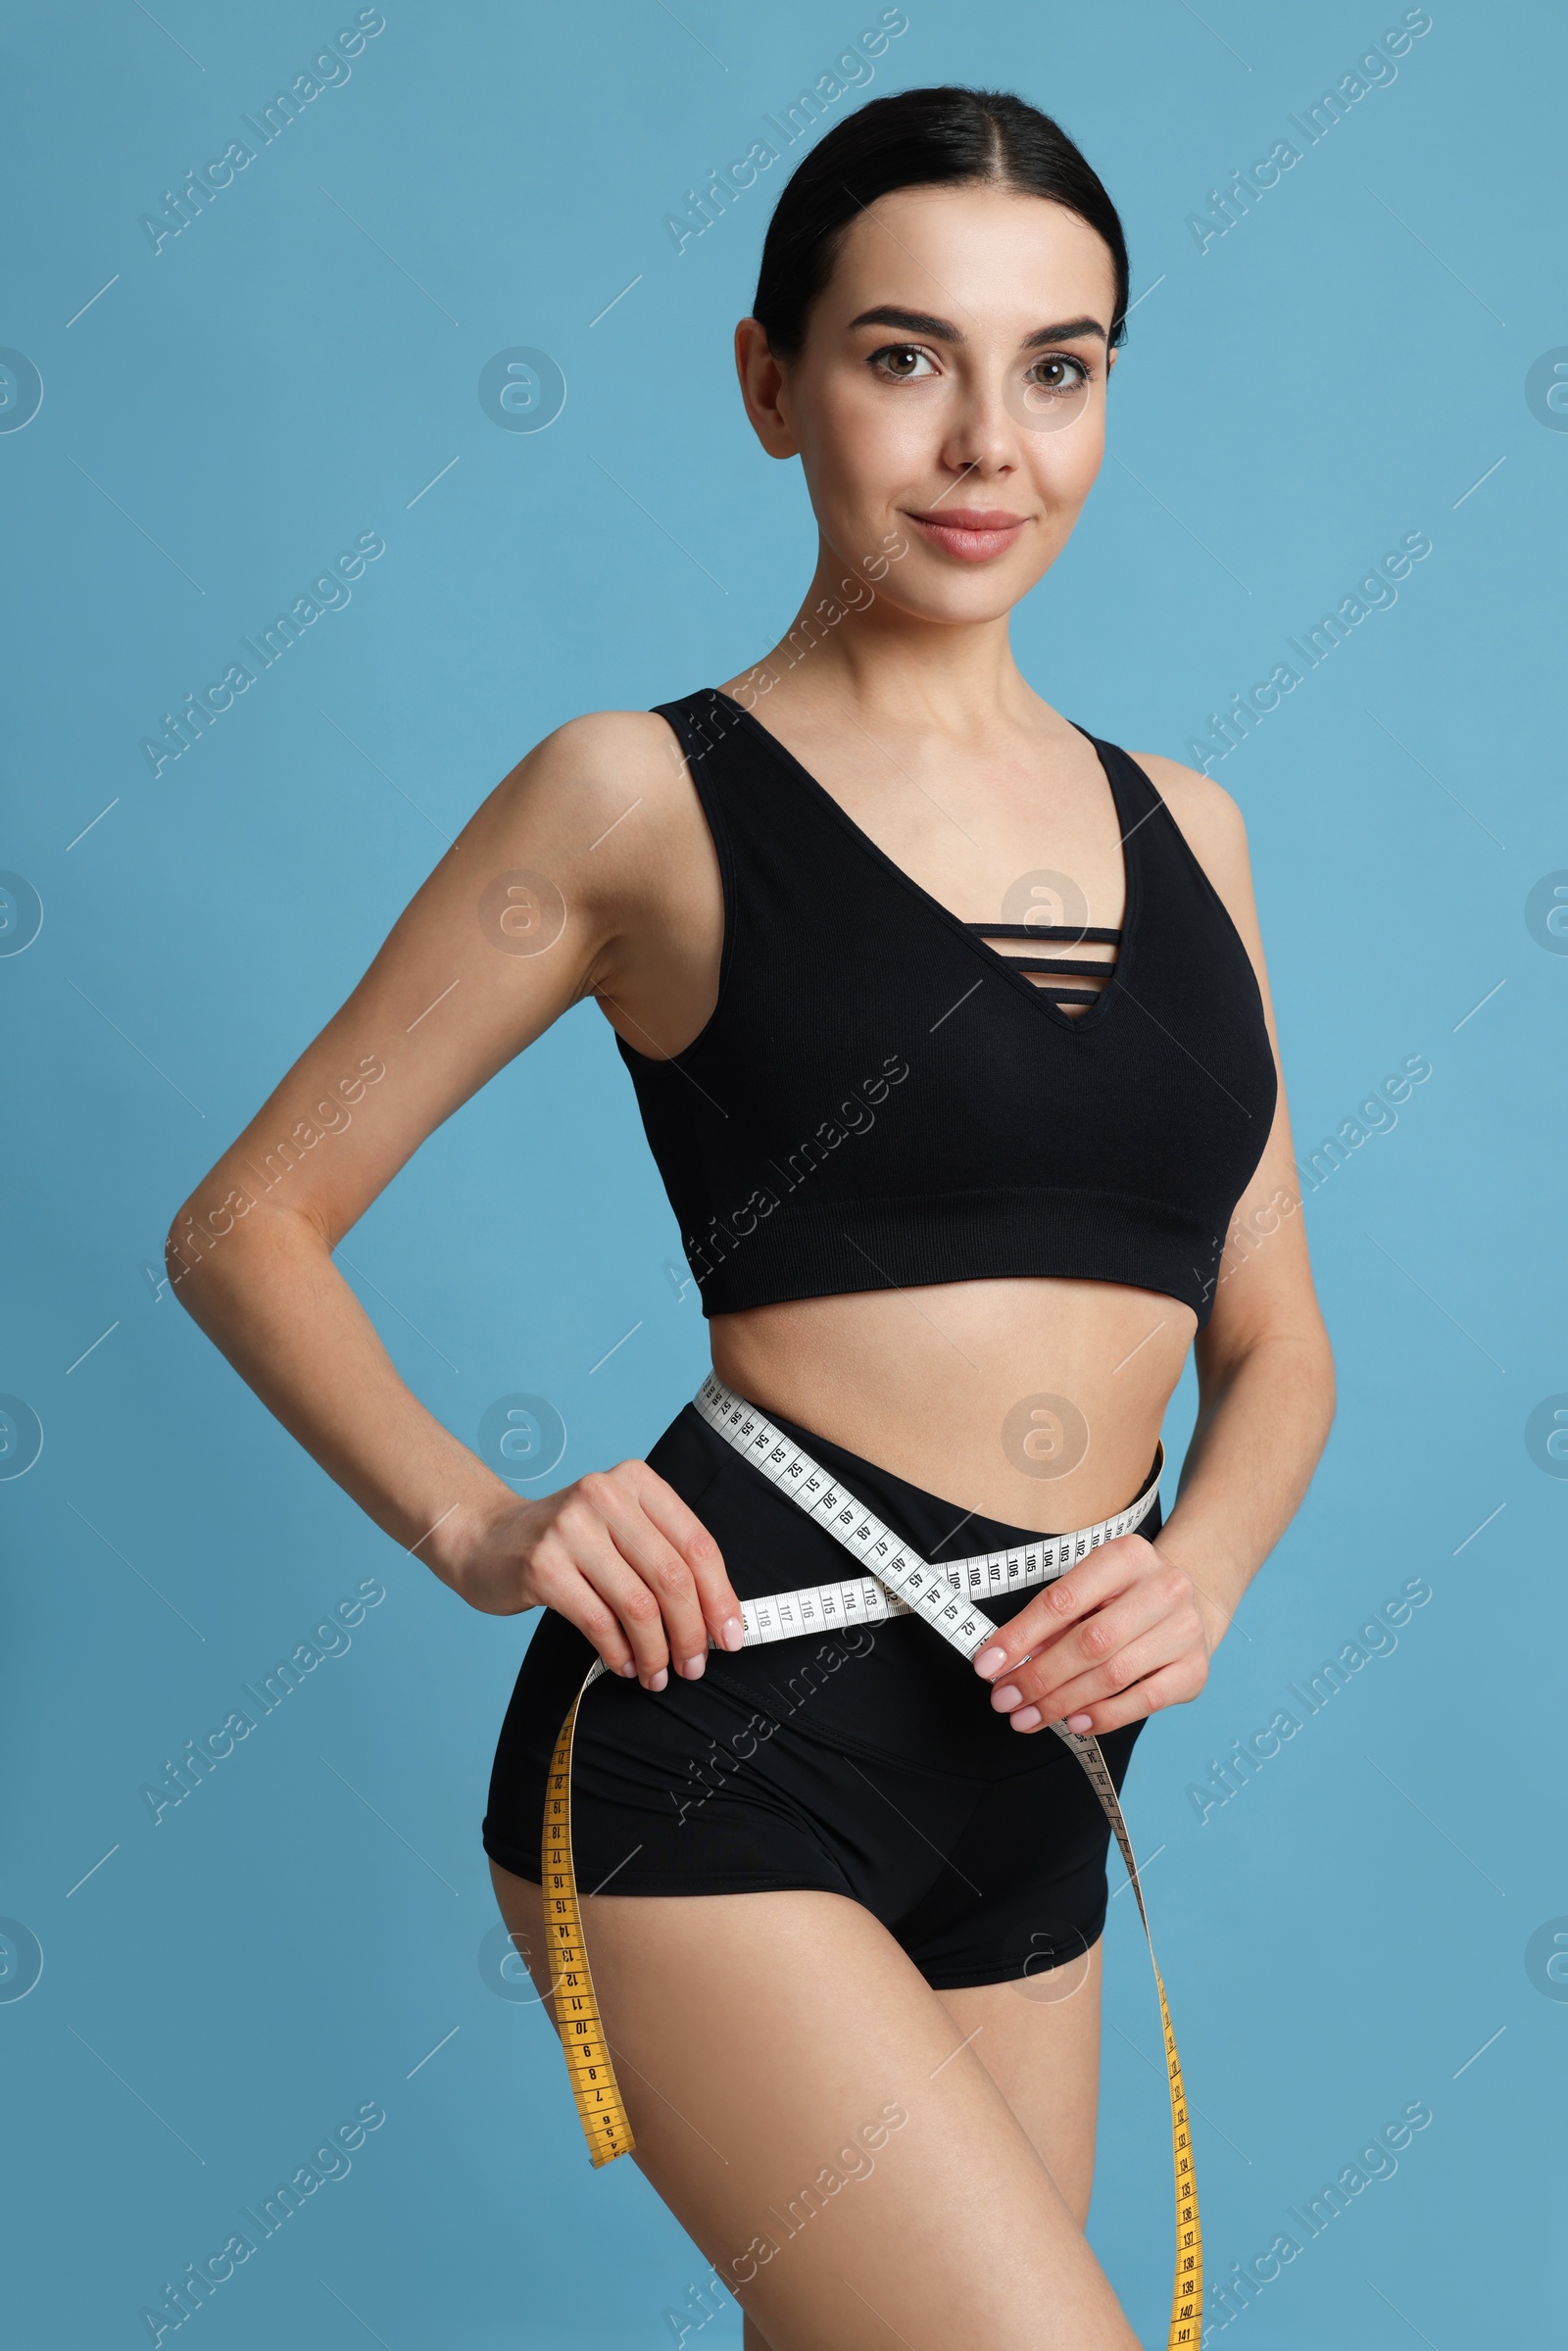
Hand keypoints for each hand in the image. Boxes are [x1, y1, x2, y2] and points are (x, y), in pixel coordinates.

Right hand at [451, 1460, 745, 1689]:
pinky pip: (599, 1622)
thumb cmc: (568, 1541)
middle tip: (694, 1665)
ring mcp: (570, 1529)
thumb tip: (717, 1618)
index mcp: (636, 1481)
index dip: (721, 1597)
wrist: (487, 1539)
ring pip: (639, 1605)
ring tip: (658, 1674)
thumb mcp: (621, 1527)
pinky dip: (620, 1652)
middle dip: (691, 1632)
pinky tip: (625, 1665)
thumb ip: (665, 1556)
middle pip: (672, 1577)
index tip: (731, 1637)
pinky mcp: (543, 1565)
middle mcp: (605, 1496)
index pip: (697, 1544)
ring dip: (656, 1651)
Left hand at [970, 1532, 1212, 1736]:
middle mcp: (1164, 1588)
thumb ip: (1052, 1621)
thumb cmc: (1123, 1596)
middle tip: (1005, 1700)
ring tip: (1028, 1717)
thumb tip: (1009, 1663)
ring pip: (1114, 1675)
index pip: (1063, 1600)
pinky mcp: (1195, 1670)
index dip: (1020, 1636)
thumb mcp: (1088, 1589)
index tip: (987, 1665)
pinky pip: (1145, 1701)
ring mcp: (1185, 1630)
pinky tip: (1073, 1723)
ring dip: (1063, 1702)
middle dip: (1039, 1677)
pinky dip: (1104, 1716)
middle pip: (1090, 1642)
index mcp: (1128, 1556)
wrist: (1188, 1603)